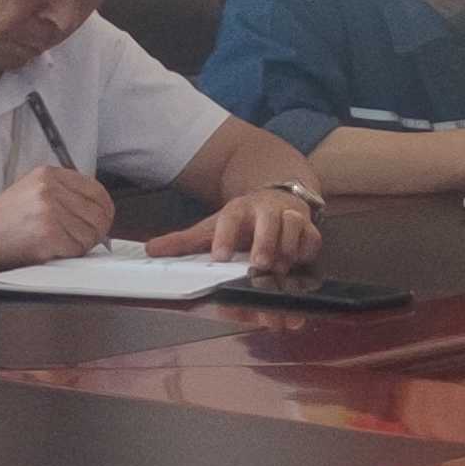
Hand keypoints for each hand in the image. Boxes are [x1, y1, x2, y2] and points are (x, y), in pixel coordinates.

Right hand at [0, 164, 118, 266]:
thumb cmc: (7, 215)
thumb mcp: (34, 187)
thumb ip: (65, 190)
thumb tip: (99, 206)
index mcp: (49, 174)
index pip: (96, 189)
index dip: (104, 207)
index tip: (104, 217)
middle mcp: (50, 190)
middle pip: (98, 212)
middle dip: (98, 228)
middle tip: (90, 236)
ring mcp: (50, 212)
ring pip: (91, 232)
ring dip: (84, 242)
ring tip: (67, 243)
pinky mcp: (49, 235)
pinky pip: (78, 247)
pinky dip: (73, 252)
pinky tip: (58, 249)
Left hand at [160, 188, 324, 270]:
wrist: (275, 198)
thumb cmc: (242, 221)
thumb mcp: (211, 227)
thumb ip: (185, 242)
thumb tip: (151, 250)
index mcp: (238, 209)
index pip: (231, 218)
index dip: (225, 237)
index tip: (219, 257)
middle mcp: (265, 210)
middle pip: (269, 219)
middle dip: (266, 242)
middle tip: (260, 264)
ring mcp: (289, 216)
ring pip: (295, 225)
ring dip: (288, 247)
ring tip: (280, 268)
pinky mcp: (308, 228)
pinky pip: (313, 237)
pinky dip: (307, 249)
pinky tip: (298, 262)